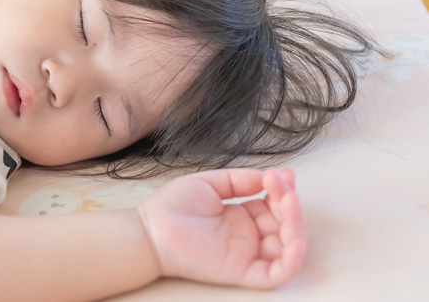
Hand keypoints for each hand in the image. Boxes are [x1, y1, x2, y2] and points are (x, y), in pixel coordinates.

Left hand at [137, 168, 304, 288]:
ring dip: (296, 224)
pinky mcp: (243, 271)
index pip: (275, 206)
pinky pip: (278, 273)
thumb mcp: (210, 184)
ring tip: (288, 200)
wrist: (150, 229)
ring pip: (288, 246)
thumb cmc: (172, 208)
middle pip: (286, 224)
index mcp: (241, 217)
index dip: (284, 190)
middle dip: (290, 202)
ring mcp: (247, 254)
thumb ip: (239, 180)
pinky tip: (295, 239)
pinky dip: (293, 260)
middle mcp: (248, 236)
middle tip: (280, 185)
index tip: (282, 173)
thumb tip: (268, 176)